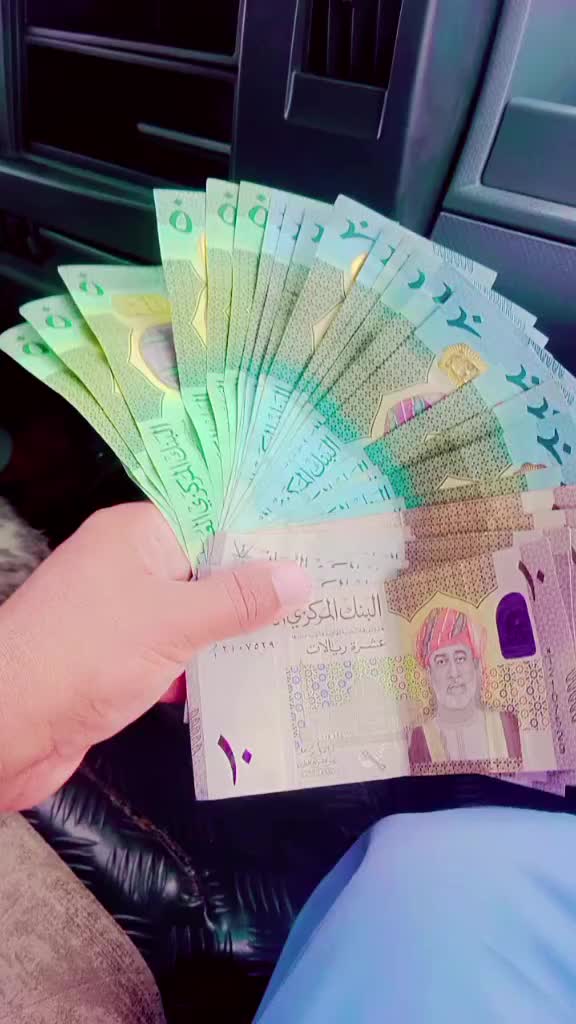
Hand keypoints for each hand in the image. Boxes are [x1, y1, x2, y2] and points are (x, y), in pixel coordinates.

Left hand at [0, 503, 310, 810]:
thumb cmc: (85, 657)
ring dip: (238, 634)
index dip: (263, 531)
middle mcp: (127, 567)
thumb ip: (238, 600)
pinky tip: (253, 684)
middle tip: (327, 598)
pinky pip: (176, 654)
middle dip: (260, 589)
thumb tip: (299, 576)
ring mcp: (121, 616)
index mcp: (136, 535)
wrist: (4, 728)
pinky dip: (206, 669)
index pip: (211, 516)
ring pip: (194, 616)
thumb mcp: (173, 622)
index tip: (318, 545)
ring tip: (306, 641)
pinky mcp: (118, 661)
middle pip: (207, 568)